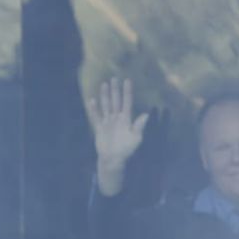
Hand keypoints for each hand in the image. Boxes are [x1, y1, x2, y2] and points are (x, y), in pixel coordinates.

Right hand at [90, 77, 149, 194]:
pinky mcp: (100, 127)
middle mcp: (117, 118)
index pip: (127, 102)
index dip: (127, 92)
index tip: (127, 80)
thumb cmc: (127, 150)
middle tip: (114, 78)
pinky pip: (96, 116)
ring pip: (106, 106)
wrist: (114, 159)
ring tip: (104, 84)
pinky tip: (92, 100)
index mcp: (126, 120)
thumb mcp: (135, 139)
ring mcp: (108, 122)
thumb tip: (146, 115)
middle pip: (116, 101)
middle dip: (115, 90)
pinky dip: (94, 109)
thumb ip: (139, 126)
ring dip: (105, 96)